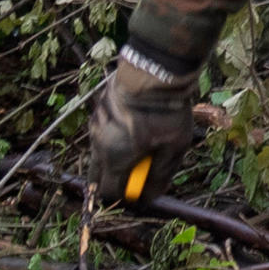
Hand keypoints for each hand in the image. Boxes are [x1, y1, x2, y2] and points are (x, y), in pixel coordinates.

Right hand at [87, 48, 197, 208]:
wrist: (153, 71)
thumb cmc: (166, 112)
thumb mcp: (173, 148)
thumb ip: (159, 175)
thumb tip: (149, 197)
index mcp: (113, 159)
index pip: (109, 193)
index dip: (124, 198)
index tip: (140, 193)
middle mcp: (97, 145)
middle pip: (96, 176)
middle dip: (113, 181)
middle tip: (135, 175)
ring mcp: (94, 126)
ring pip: (98, 153)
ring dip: (113, 158)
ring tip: (139, 148)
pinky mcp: (98, 110)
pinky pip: (101, 133)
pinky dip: (113, 139)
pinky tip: (133, 128)